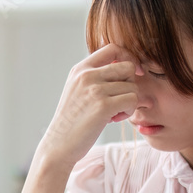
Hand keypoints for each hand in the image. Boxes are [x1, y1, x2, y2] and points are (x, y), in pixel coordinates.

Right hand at [37, 43, 142, 170]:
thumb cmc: (72, 120)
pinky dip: (128, 111)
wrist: (59, 144)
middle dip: (131, 84)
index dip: (127, 58)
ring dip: (129, 102)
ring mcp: (94, 89)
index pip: (112, 48)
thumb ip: (95, 77)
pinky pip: (132, 100)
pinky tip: (115, 118)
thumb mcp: (77, 90)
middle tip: (120, 100)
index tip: (131, 74)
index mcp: (80, 69)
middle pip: (127, 67)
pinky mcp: (103, 106)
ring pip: (132, 86)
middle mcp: (86, 75)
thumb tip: (127, 67)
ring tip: (115, 112)